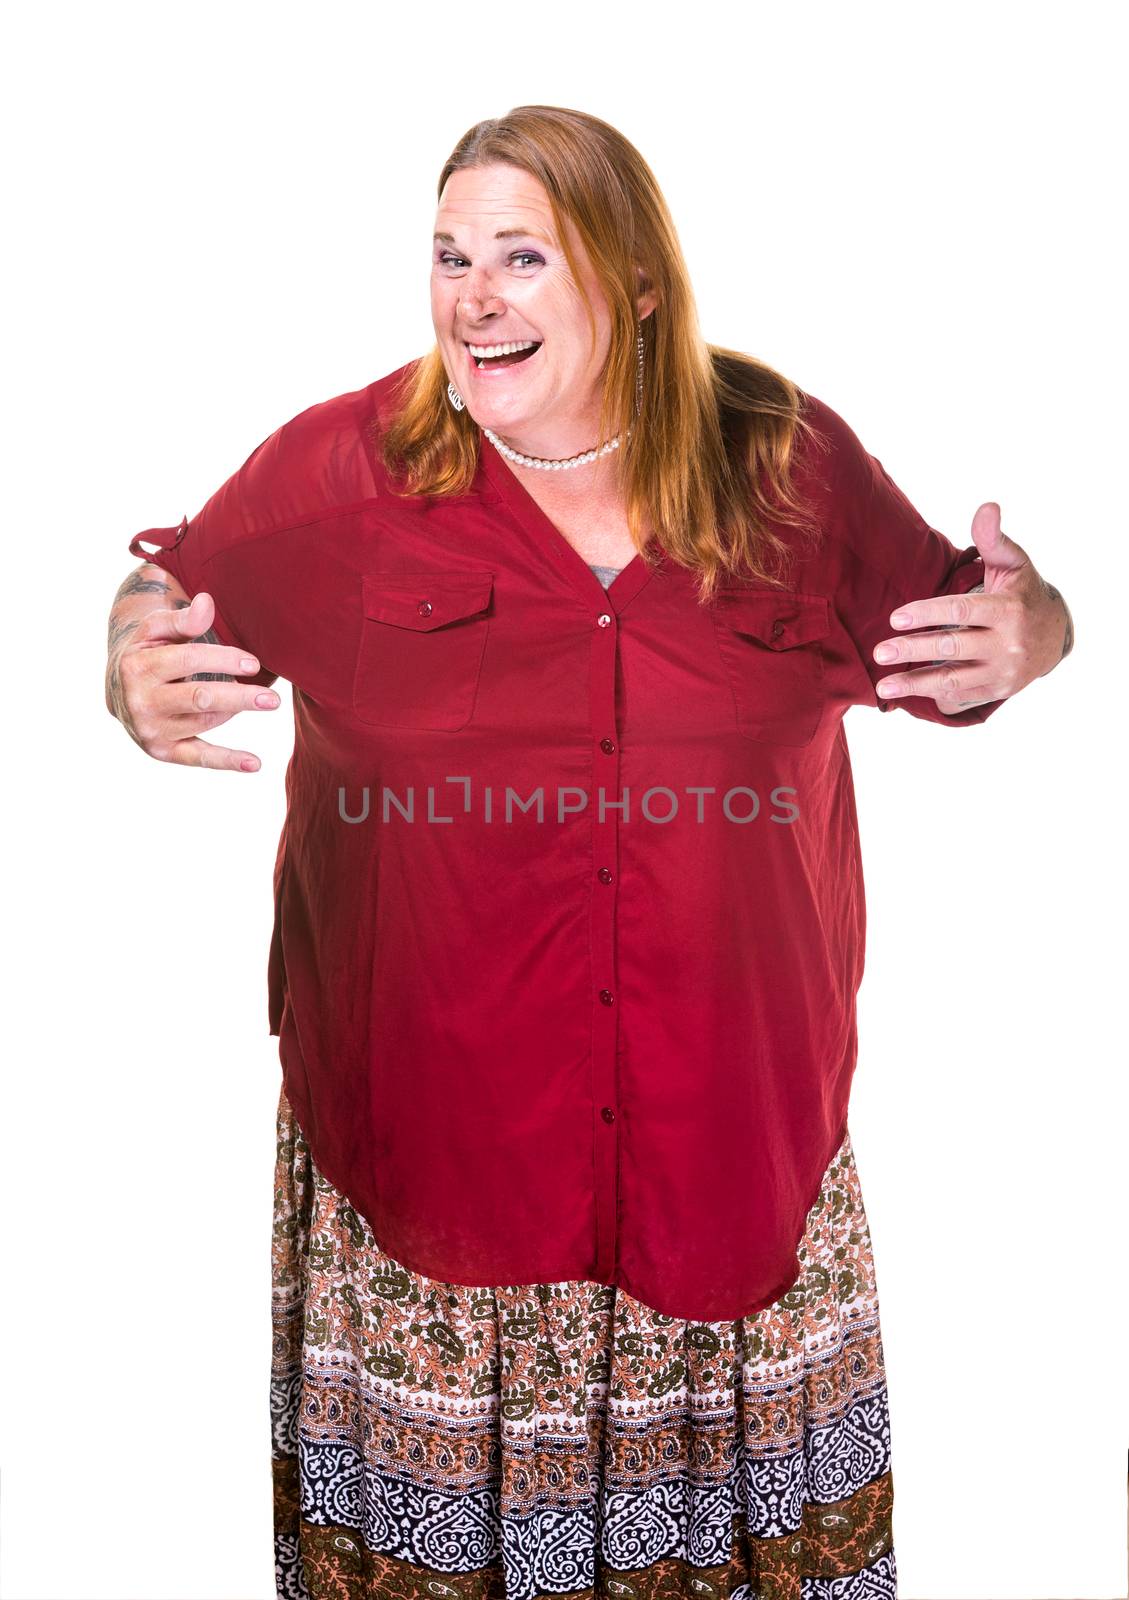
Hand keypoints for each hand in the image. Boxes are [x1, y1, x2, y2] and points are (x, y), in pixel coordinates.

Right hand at [107, 590, 279, 769]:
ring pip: (206, 721)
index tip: (253, 663)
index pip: (188, 660)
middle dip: (239, 697)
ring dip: (233, 710)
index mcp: (137, 667)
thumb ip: (184, 619)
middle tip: (272, 699)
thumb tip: (207, 602)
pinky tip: (255, 764)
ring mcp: (150, 730)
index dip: (224, 659)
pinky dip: (227, 761)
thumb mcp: (157, 629)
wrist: (120, 688)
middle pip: (200, 697)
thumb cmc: (149, 651)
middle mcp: (141, 702)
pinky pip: (198, 757)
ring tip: (251, 699)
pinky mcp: (162, 751)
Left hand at [872, 503, 1072, 713]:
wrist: (1056, 634)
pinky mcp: (997, 690)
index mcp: (1008, 610)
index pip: (962, 611)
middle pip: (953, 647)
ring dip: (915, 684)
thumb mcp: (1013, 562)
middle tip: (879, 652)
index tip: (895, 618)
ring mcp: (1004, 672)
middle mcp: (1008, 644)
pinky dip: (932, 696)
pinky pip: (961, 696)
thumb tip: (986, 506)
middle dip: (913, 650)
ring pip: (954, 680)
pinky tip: (905, 695)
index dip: (927, 614)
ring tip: (883, 686)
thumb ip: (993, 538)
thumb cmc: (1023, 591)